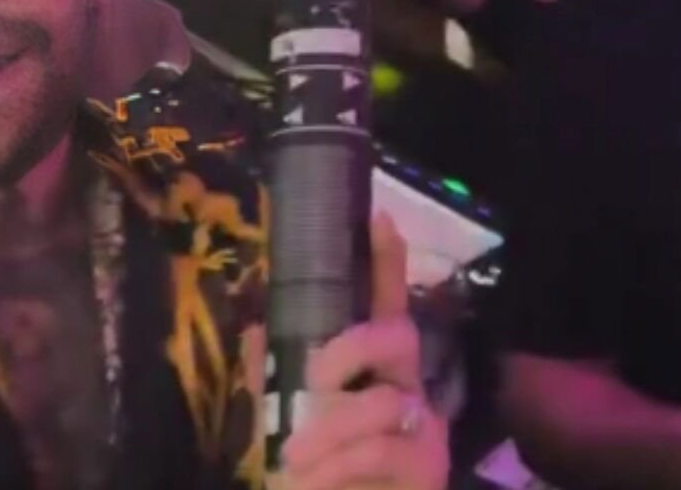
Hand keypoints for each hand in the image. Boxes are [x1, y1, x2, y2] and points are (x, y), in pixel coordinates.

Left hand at [280, 215, 449, 489]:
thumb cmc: (319, 475)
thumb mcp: (289, 421)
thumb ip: (272, 377)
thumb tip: (253, 330)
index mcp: (377, 373)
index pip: (386, 307)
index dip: (385, 265)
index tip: (379, 217)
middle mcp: (409, 390)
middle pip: (397, 337)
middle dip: (350, 349)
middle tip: (313, 380)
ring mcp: (424, 428)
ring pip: (380, 402)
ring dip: (328, 429)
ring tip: (292, 458)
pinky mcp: (426, 467)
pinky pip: (379, 450)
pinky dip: (336, 467)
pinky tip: (308, 482)